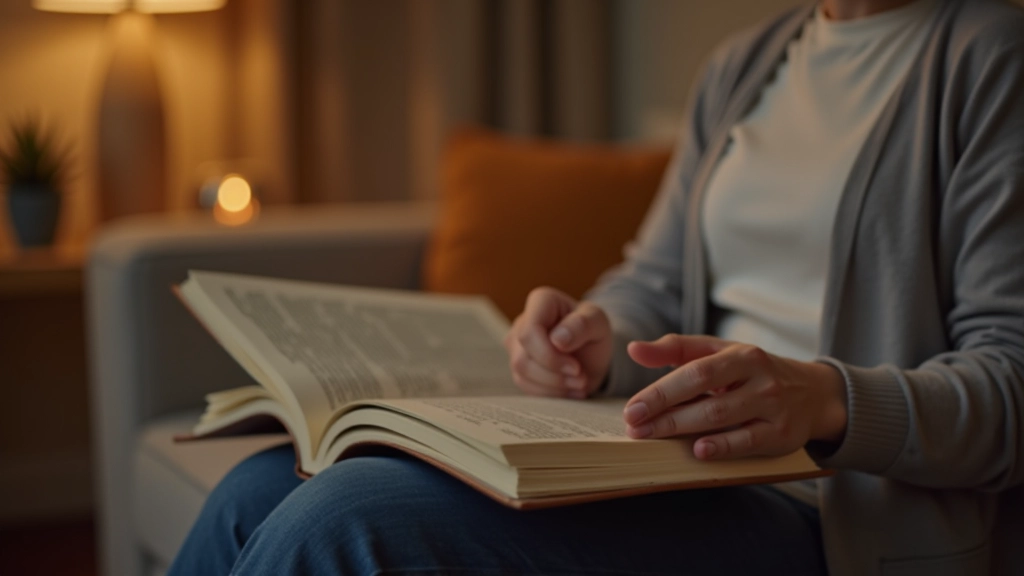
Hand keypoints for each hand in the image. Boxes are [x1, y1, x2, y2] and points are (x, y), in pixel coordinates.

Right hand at [504, 287, 612, 398]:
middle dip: (554, 374)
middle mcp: (522, 322)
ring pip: (521, 373)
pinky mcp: (519, 367)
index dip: (549, 355)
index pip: (529, 332)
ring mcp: (516, 346)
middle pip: (523, 357)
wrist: (593, 354)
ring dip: (554, 385)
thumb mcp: (599, 323)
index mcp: (541, 301)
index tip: (576, 367)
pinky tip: (570, 389)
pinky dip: (550, 393)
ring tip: (579, 383)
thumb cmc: (594, 332)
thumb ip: (582, 325)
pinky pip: (525, 386)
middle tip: (581, 378)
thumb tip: (557, 339)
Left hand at [622, 334, 846, 459]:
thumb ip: (676, 349)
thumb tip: (633, 349)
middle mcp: (760, 378)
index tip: (633, 408)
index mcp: (741, 355)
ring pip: (723, 418)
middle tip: (635, 427)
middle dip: (666, 413)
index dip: (661, 391)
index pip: (695, 371)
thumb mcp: (720, 352)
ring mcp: (773, 407)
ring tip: (653, 437)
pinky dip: (723, 447)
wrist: (814, 393)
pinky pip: (749, 442)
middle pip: (706, 396)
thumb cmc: (752, 372)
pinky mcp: (783, 434)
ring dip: (684, 429)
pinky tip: (698, 451)